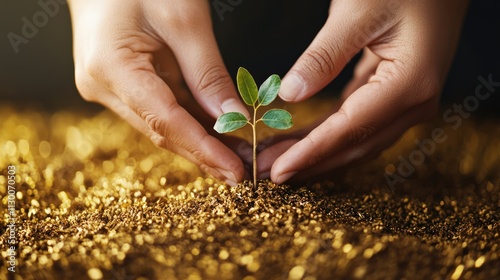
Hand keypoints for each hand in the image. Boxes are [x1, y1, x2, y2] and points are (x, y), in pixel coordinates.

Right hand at [68, 0, 250, 185]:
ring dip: (200, 141)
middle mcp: (103, 86)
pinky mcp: (121, 83)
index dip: (203, 150)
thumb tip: (233, 117)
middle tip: (242, 173)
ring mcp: (109, 86)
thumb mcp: (184, 18)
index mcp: (111, 68)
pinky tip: (216, 135)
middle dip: (204, 153)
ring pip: (162, 123)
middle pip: (162, 129)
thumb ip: (207, 72)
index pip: (165, 121)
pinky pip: (160, 108)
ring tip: (237, 157)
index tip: (235, 172)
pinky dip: (190, 122)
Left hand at [258, 0, 469, 183]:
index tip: (276, 171)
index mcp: (410, 84)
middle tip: (266, 173)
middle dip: (310, 163)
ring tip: (277, 161)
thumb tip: (290, 94)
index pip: (350, 130)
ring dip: (317, 153)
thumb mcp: (359, 11)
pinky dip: (329, 134)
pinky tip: (303, 140)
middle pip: (355, 145)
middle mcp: (415, 102)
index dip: (311, 153)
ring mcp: (409, 100)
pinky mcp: (396, 93)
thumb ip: (324, 56)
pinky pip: (359, 123)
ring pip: (357, 140)